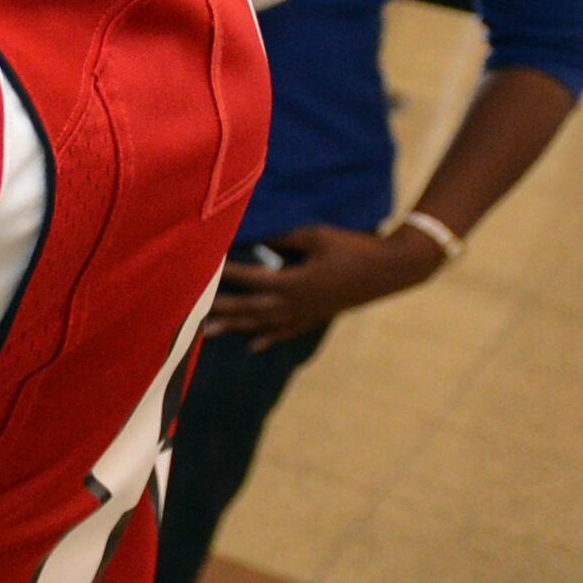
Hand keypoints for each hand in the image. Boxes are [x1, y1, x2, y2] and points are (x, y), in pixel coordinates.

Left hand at [206, 221, 440, 349]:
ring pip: (264, 324)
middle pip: (248, 308)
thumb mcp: (317, 235)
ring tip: (208, 332)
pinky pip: (288, 331)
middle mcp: (295, 303)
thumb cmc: (354, 247)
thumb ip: (284, 239)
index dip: (225, 274)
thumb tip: (258, 240)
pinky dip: (269, 338)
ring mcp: (307, 313)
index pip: (249, 279)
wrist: (393, 269)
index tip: (202, 269)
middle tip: (190, 315)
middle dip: (219, 310)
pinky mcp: (318, 316)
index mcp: (293, 282)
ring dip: (235, 327)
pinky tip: (253, 346)